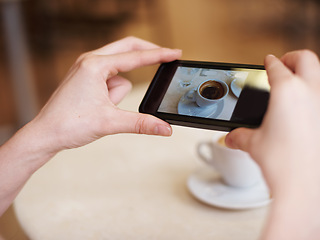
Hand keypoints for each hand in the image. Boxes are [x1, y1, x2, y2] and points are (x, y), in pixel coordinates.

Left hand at [29, 36, 181, 153]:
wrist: (45, 135)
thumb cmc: (68, 124)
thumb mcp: (110, 123)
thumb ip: (141, 123)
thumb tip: (164, 127)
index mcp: (94, 66)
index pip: (135, 56)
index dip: (159, 55)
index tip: (175, 53)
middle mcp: (89, 62)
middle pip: (127, 50)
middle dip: (146, 55)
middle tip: (165, 59)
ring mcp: (86, 69)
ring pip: (119, 74)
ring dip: (120, 92)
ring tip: (105, 109)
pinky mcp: (86, 79)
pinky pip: (110, 82)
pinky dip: (112, 94)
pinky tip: (100, 107)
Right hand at [225, 50, 319, 238]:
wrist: (309, 191)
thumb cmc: (285, 166)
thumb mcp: (254, 146)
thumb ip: (240, 136)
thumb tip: (233, 138)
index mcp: (288, 91)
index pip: (276, 67)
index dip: (269, 62)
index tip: (268, 62)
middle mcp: (312, 92)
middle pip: (306, 59)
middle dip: (292, 58)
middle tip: (284, 65)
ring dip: (311, 72)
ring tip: (300, 82)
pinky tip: (311, 109)